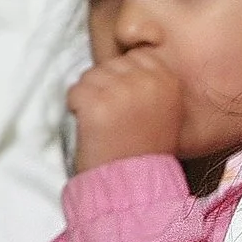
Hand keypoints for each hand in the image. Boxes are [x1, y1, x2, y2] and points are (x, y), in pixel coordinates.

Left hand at [68, 50, 183, 172]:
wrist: (133, 183)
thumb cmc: (146, 150)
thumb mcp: (165, 109)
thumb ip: (150, 83)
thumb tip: (126, 62)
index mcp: (167, 79)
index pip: (135, 57)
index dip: (125, 80)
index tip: (129, 106)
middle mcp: (146, 80)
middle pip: (111, 64)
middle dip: (106, 87)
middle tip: (116, 118)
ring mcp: (120, 90)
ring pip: (90, 76)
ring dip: (90, 98)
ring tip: (106, 124)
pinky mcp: (96, 102)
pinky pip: (74, 92)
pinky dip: (76, 109)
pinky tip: (92, 128)